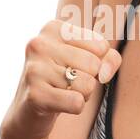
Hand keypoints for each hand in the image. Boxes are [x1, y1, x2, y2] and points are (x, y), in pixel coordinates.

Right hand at [1, 19, 121, 138]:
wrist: (29, 110)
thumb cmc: (64, 80)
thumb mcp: (89, 61)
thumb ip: (110, 58)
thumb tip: (104, 73)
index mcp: (53, 28)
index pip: (101, 46)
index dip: (96, 63)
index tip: (74, 67)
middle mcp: (39, 43)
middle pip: (94, 64)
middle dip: (89, 80)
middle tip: (68, 83)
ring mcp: (34, 68)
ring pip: (87, 85)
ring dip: (82, 95)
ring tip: (61, 92)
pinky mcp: (35, 94)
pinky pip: (77, 102)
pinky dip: (75, 108)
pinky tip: (57, 104)